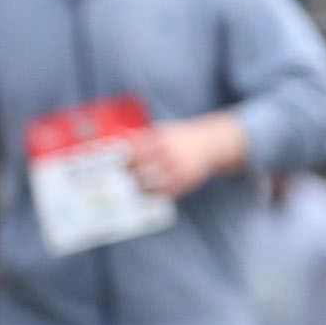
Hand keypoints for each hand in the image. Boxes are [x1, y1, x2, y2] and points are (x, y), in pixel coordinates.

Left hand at [127, 113, 243, 198]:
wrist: (211, 143)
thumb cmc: (182, 137)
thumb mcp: (164, 130)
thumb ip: (143, 134)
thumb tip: (121, 134)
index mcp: (161, 141)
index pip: (135, 152)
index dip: (123, 160)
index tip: (114, 165)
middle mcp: (169, 155)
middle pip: (141, 170)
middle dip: (128, 176)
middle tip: (119, 180)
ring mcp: (178, 169)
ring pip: (152, 185)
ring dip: (140, 188)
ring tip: (131, 189)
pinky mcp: (186, 181)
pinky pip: (166, 192)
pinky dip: (155, 195)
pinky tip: (148, 194)